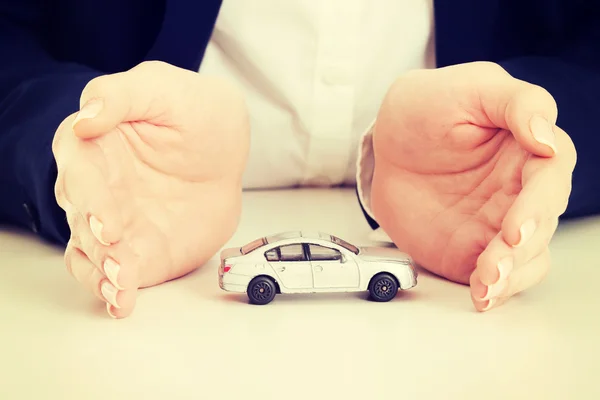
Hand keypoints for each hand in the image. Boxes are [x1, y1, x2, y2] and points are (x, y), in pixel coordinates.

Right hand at [53, 61, 249, 317]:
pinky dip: (115, 291)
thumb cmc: (193, 112)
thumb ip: (123, 95)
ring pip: (90, 252)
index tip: (107, 220)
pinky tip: (124, 302)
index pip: (78, 171)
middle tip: (118, 257)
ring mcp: (114, 222)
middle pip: (80, 218)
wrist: (225, 149)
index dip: (90, 198)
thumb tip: (87, 118)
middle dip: (96, 242)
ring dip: (100, 273)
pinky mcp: (135, 249)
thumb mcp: (163, 88)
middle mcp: (97, 187)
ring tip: (122, 286)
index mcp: (95, 145)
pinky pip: (114, 274)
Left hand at [370, 62, 575, 310]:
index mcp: (527, 146)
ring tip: (488, 281)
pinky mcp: (477, 248)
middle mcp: (522, 187)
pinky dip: (496, 289)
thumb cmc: (427, 108)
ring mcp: (500, 221)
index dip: (538, 201)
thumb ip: (514, 102)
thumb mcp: (469, 87)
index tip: (515, 223)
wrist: (386, 144)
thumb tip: (546, 134)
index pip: (552, 173)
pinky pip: (500, 274)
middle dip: (526, 240)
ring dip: (514, 272)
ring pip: (530, 254)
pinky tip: (483, 295)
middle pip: (544, 219)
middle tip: (503, 250)